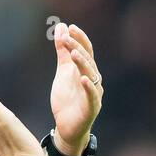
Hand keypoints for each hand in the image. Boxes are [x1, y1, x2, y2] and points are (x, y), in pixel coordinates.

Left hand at [49, 22, 102, 155]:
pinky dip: (89, 88)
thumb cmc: (67, 100)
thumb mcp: (62, 72)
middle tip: (67, 39)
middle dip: (78, 48)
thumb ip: (62, 52)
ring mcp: (93, 94)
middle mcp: (93, 80)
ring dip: (83, 64)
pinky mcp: (91, 109)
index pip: (86, 51)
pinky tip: (83, 79)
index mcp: (86, 71)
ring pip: (91, 76)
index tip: (70, 27)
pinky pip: (92, 97)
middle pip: (88, 61)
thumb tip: (62, 28)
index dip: (80, 39)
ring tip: (73, 54)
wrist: (66, 128)